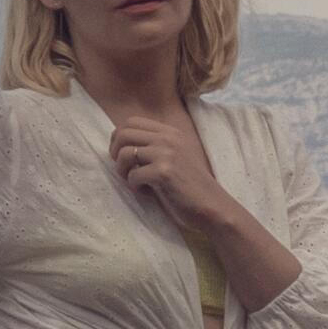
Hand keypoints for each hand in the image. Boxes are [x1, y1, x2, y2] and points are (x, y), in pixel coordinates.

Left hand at [97, 110, 236, 235]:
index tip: (121, 155)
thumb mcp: (176, 156)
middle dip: (115, 152)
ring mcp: (167, 154)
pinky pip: (133, 175)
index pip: (132, 121)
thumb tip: (121, 144)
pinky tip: (146, 192)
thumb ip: (155, 146)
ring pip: (125, 153)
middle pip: (123, 133)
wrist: (212, 206)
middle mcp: (168, 138)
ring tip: (134, 182)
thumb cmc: (191, 186)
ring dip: (122, 171)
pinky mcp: (164, 172)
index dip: (119, 138)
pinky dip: (134, 186)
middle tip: (123, 169)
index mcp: (170, 132)